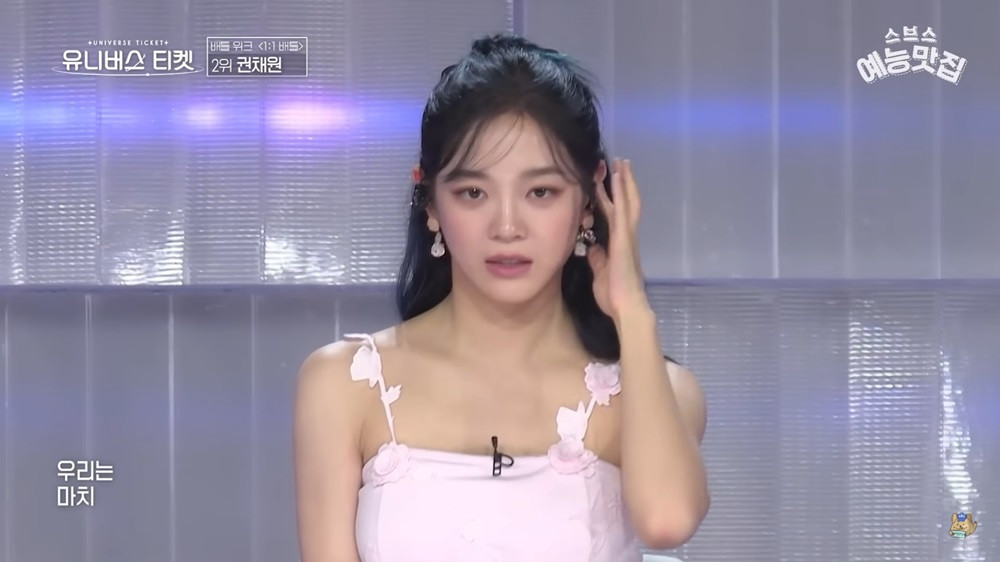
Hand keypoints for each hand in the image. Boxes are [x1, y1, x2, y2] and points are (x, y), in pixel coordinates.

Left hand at [587, 158, 649, 321]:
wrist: (626, 306)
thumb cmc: (614, 294)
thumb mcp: (600, 272)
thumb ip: (597, 258)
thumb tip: (592, 248)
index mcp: (620, 243)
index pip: (615, 214)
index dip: (612, 196)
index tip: (606, 181)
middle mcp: (626, 235)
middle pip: (626, 202)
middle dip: (622, 183)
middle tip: (619, 163)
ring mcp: (626, 235)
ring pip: (626, 201)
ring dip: (622, 181)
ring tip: (619, 162)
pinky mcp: (623, 238)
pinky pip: (621, 210)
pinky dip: (619, 192)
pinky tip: (616, 178)